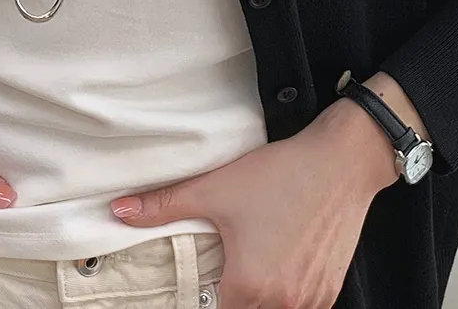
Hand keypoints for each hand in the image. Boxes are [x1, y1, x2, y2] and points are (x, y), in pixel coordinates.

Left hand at [110, 97, 396, 308]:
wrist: (340, 163)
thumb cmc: (279, 176)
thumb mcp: (215, 188)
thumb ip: (163, 205)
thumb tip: (117, 211)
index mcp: (250, 287)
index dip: (205, 304)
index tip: (206, 289)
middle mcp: (285, 303)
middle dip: (231, 301)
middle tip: (227, 273)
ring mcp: (312, 300)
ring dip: (260, 301)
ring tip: (250, 271)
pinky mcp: (331, 290)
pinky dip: (287, 298)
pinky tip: (278, 269)